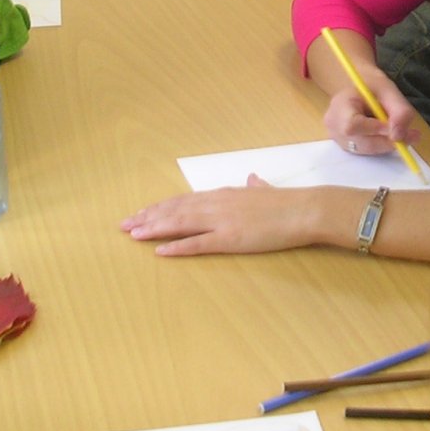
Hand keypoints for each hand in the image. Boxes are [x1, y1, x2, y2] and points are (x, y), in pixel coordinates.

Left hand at [122, 175, 312, 255]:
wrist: (305, 209)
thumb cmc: (289, 202)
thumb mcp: (266, 190)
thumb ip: (256, 186)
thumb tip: (252, 179)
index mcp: (223, 194)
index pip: (184, 200)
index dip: (160, 206)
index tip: (141, 212)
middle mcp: (216, 204)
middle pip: (175, 210)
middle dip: (147, 217)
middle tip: (124, 225)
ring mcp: (222, 221)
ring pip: (180, 224)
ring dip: (155, 229)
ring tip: (133, 235)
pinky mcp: (230, 239)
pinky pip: (198, 244)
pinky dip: (177, 247)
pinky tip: (160, 251)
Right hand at [324, 76, 419, 155]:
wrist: (361, 89)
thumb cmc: (373, 86)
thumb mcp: (390, 91)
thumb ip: (399, 111)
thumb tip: (399, 136)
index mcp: (340, 105)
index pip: (352, 125)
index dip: (375, 130)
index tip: (397, 129)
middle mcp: (333, 125)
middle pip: (361, 142)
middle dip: (388, 141)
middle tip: (412, 135)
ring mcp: (337, 137)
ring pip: (366, 150)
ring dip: (387, 144)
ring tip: (404, 133)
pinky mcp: (346, 145)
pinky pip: (365, 151)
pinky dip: (381, 146)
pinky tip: (388, 134)